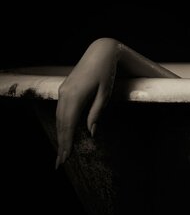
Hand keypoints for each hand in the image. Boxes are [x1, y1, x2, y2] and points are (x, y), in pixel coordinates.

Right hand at [55, 38, 119, 167]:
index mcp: (75, 96)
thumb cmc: (107, 72)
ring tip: (61, 152)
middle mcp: (65, 94)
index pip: (68, 125)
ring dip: (60, 135)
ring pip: (59, 117)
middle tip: (60, 163)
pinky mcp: (65, 89)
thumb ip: (96, 112)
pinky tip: (64, 133)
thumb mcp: (106, 93)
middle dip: (61, 143)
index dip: (66, 142)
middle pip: (61, 124)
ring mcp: (63, 91)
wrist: (100, 51)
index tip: (65, 158)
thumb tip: (91, 132)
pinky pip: (61, 110)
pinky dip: (61, 123)